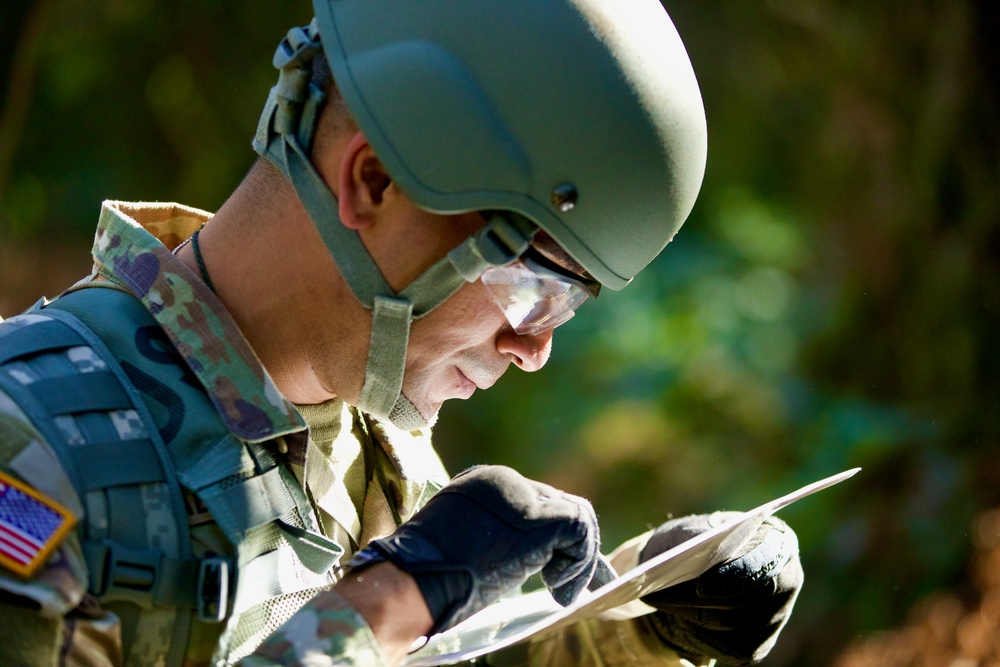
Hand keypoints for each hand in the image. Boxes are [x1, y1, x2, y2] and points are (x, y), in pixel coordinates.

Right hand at [347, 465, 600, 633]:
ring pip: (575, 516)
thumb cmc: (426, 576)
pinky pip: (580, 530)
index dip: (550, 538)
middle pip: (557, 507)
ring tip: (560, 592)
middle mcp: (504, 480)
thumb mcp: (461, 545)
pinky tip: (556, 588)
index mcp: (481, 483)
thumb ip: (493, 538)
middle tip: (567, 586)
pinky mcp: (538, 516)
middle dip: (572, 547)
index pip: (532, 502)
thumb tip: (531, 557)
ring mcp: (522, 494)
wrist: (414, 579)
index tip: (553, 572)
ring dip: (578, 559)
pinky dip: (580, 562)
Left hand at [638, 512, 802, 665]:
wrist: (689, 572)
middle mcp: (787, 580)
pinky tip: (680, 615)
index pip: (769, 559)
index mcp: (777, 540)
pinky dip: (695, 632)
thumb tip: (693, 551)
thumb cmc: (693, 543)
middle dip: (699, 599)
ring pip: (732, 625)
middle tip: (656, 594)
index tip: (703, 587)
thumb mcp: (689, 530)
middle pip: (749, 600)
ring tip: (659, 599)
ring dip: (689, 613)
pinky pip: (725, 646)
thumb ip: (695, 536)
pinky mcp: (757, 645)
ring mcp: (776, 617)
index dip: (739, 574)